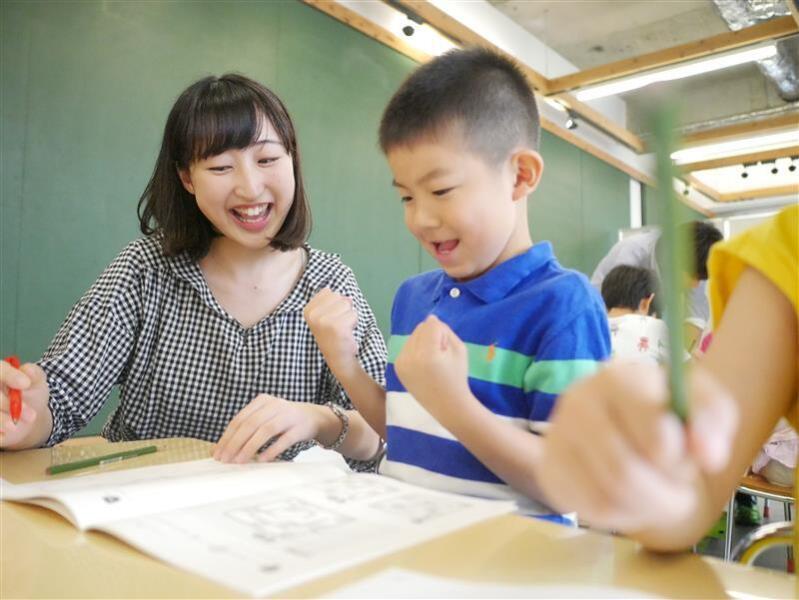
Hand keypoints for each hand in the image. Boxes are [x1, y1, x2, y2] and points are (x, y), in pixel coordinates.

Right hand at [1, 361, 49, 448]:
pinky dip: (0, 431)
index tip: (26, 384)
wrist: (28, 417)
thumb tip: (27, 369)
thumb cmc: (30, 394)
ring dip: (3, 420)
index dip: (10, 376)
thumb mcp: (38, 382)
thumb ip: (34, 373)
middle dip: (7, 403)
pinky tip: (9, 431)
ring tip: (21, 424)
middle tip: (31, 415)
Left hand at [213, 394, 323, 463]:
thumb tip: (226, 448)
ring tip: (239, 461)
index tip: (218, 453)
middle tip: (226, 460)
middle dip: (235, 443)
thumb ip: (249, 427)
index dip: (227, 437)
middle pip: (250, 424)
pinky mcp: (300, 428)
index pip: (240, 419)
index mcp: (262, 401)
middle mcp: (275, 405)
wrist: (313, 417)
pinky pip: (284, 440)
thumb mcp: (266, 416)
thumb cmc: (283, 420)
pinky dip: (271, 450)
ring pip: (265, 430)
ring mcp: (288, 415)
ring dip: (250, 447)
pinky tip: (261, 460)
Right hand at [303, 288, 358, 376]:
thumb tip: (349, 298)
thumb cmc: (333, 334)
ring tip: (343, 327)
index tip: (330, 317)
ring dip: (349, 315)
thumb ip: (332, 301)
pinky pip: (354, 314)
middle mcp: (313, 315)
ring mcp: (324, 320)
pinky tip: (347, 332)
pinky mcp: (338, 326)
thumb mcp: (325, 315)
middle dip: (343, 308)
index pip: (328, 292)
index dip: (335, 303)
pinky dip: (354, 323)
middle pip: (338, 296)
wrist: (337, 357)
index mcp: (308, 310)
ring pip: (347, 304)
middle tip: (338, 323)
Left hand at [394, 315, 471, 420]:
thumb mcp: (460, 349)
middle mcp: (410, 357)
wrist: (447, 405)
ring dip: (422, 342)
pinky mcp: (397, 367)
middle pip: (420, 328)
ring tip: (432, 361)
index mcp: (428, 353)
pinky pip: (406, 347)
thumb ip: (445, 330)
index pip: (432, 325)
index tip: (447, 349)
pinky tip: (423, 365)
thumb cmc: (457, 377)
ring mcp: (401, 363)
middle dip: (431, 336)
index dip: (443, 333)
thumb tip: (430, 318)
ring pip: (412, 336)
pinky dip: (415, 351)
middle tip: (440, 355)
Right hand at [535, 360, 735, 532]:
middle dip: (664, 493)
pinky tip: (632, 499)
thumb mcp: (700, 404)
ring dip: (648, 508)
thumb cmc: (664, 411)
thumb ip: (711, 420)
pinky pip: (593, 510)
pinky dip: (624, 515)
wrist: (616, 421)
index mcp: (618, 377)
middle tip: (679, 488)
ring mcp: (558, 436)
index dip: (676, 458)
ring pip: (609, 495)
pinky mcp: (550, 468)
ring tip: (661, 496)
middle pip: (625, 472)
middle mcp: (579, 401)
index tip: (686, 457)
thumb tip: (707, 455)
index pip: (653, 434)